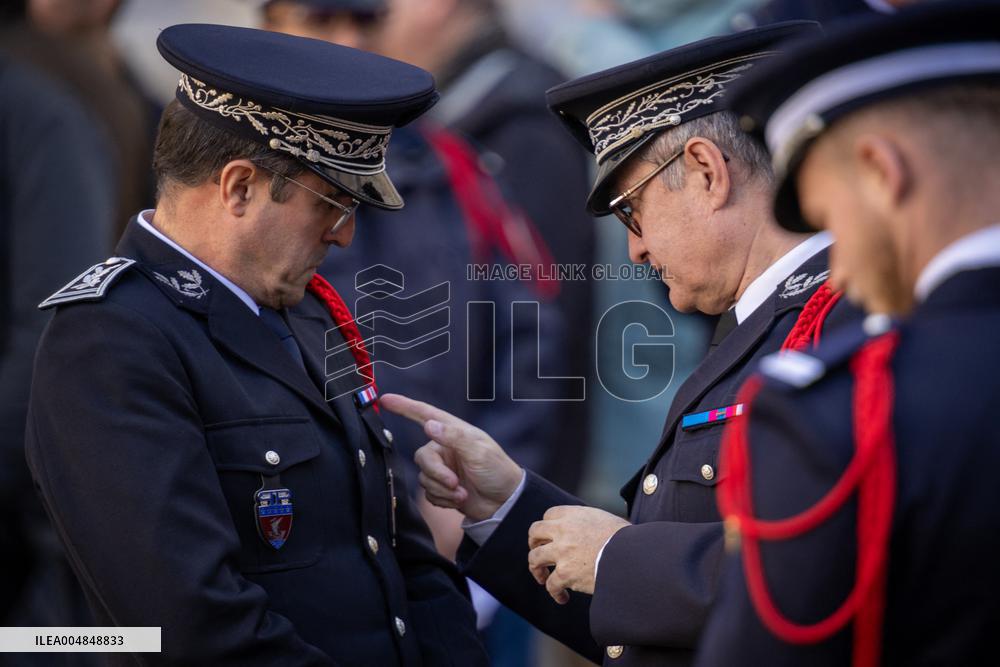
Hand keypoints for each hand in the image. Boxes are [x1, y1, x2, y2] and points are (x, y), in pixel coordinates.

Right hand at [380, 393, 522, 521]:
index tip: (384, 400)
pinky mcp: (441, 487)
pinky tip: (459, 499)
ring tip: (463, 493)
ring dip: (443, 490)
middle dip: (437, 474)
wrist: (504, 503)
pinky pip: (428, 493)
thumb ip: (454, 437)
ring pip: (424, 478)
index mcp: (454, 432)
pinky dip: (443, 499)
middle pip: (422, 458)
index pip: (425, 414)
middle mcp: (444, 448)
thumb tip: (429, 425)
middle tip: (456, 483)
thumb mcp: (479, 451)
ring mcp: (442, 468)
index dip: (404, 406)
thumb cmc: (498, 471)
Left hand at [527, 506, 629, 603]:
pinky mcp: (565, 573)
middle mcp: (564, 530)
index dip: (548, 527)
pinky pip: (550, 585)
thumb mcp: (605, 521)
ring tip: (543, 578)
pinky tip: (563, 598)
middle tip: (539, 555)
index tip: (550, 536)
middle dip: (534, 544)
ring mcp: (562, 551)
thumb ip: (589, 523)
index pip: (549, 515)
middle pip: (535, 532)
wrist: (632, 556)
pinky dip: (555, 593)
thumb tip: (589, 530)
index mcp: (574, 515)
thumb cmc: (627, 540)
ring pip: (534, 558)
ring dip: (536, 569)